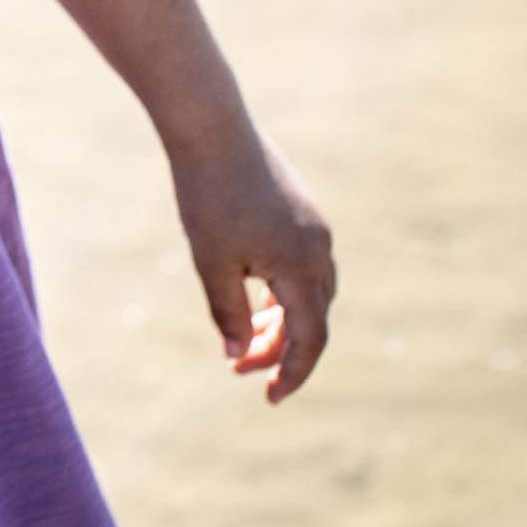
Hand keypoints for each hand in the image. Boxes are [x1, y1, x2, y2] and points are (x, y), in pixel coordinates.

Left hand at [170, 127, 334, 402]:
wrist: (211, 128)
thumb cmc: (206, 196)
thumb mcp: (211, 263)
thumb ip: (228, 313)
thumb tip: (237, 354)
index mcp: (302, 267)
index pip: (310, 338)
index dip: (292, 373)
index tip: (268, 399)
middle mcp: (319, 249)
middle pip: (312, 317)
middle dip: (279, 349)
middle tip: (238, 368)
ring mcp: (315, 227)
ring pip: (309, 291)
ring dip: (281, 319)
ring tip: (242, 336)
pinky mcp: (303, 209)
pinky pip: (302, 264)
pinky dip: (282, 289)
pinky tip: (252, 292)